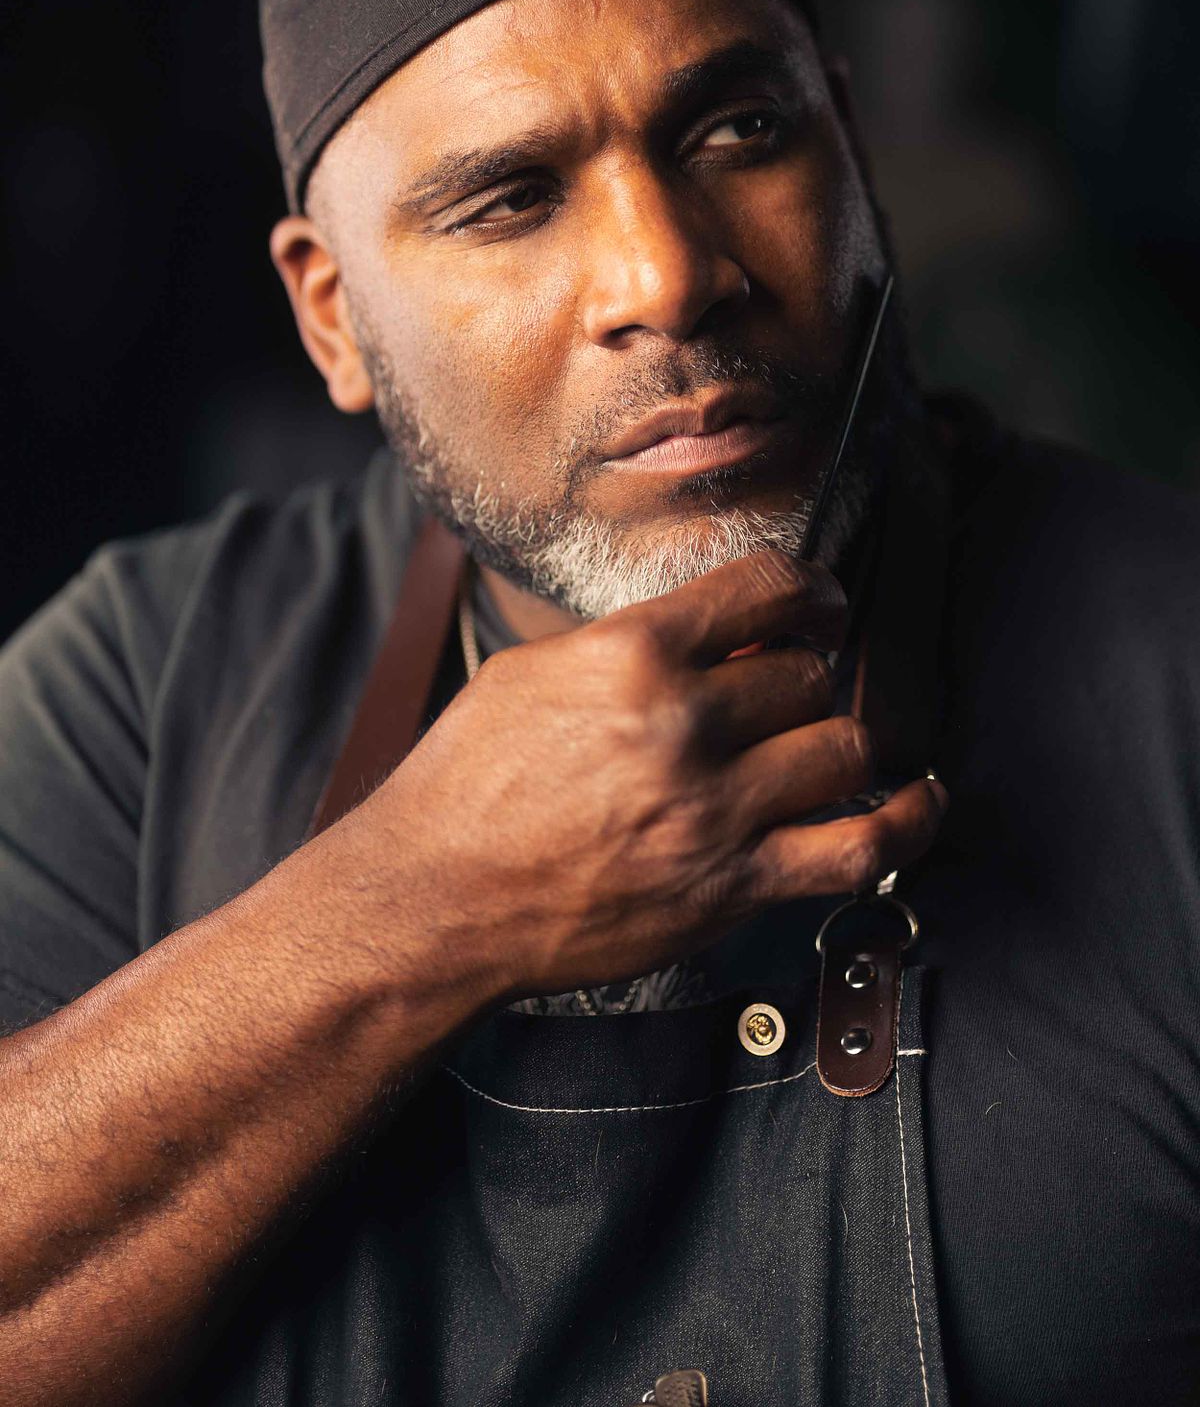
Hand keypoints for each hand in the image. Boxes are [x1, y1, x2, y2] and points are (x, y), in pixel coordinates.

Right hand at [348, 549, 947, 1005]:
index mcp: (632, 654)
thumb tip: (704, 632)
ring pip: (842, 747)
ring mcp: (713, 809)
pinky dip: (906, 820)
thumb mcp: (532, 674)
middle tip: (789, 694)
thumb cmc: (467, 784)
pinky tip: (918, 799)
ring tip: (822, 742)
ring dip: (837, 740)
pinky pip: (858, 847)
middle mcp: (683, 723)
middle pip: (806, 675)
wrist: (435, 898)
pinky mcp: (731, 885)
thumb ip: (624, 645)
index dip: (808, 591)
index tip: (818, 605)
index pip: (765, 589)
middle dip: (803, 678)